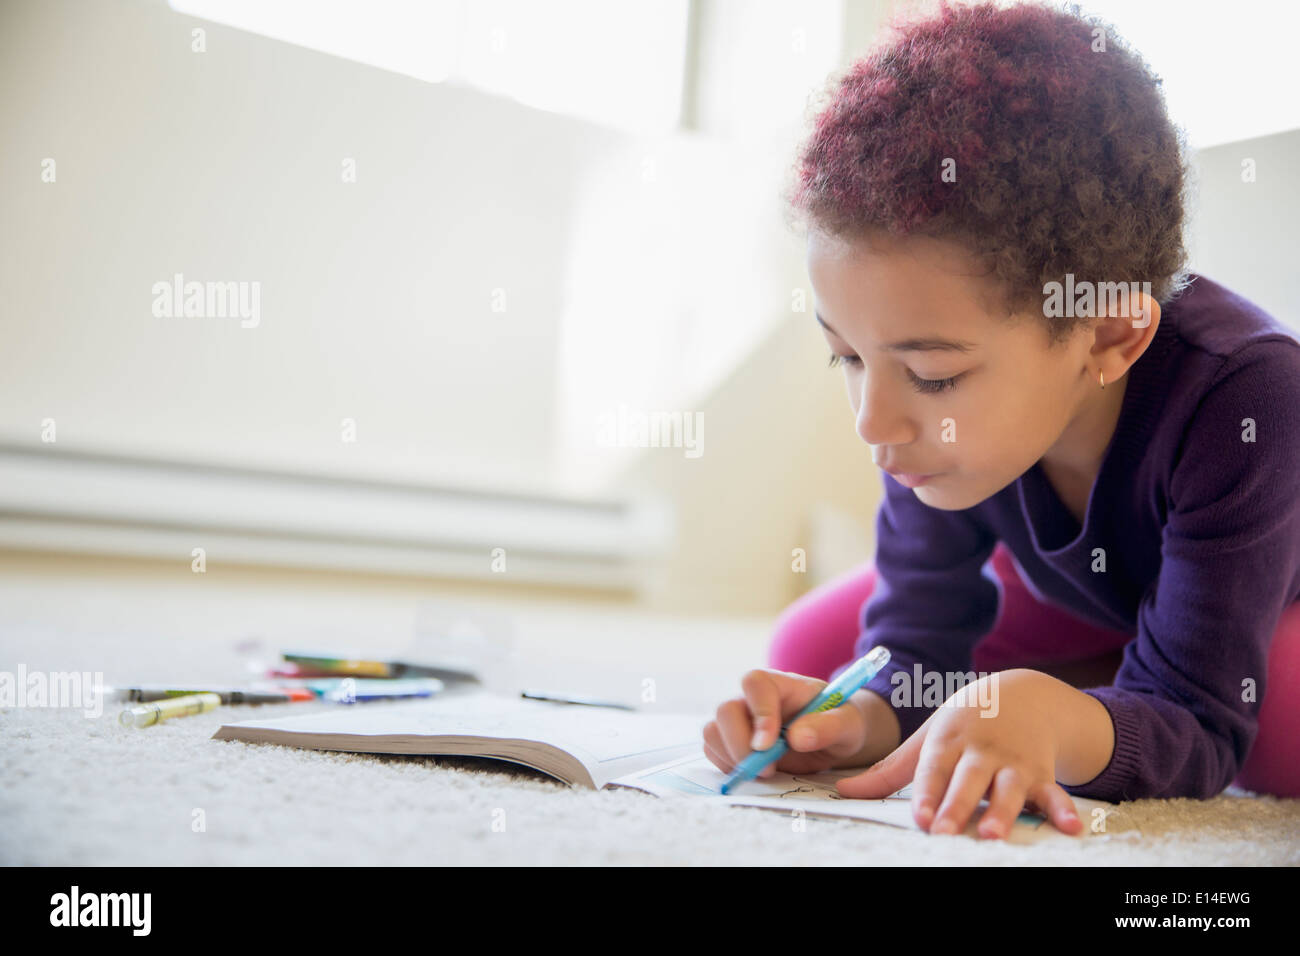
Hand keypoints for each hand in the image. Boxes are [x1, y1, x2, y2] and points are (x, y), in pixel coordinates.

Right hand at [702, 669, 876, 777]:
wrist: (834, 738)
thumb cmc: (841, 722)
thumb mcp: (848, 723)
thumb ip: (829, 726)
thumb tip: (797, 737)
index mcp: (780, 683)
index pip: (755, 684)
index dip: (758, 712)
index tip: (768, 745)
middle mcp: (752, 699)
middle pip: (725, 710)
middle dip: (740, 744)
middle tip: (767, 769)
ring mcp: (739, 720)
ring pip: (713, 731)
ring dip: (732, 758)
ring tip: (766, 773)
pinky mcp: (731, 741)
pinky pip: (713, 751)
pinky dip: (728, 766)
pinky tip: (756, 773)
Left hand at [833, 668, 1084, 838]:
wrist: (1025, 694)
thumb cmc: (965, 722)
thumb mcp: (929, 738)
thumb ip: (889, 770)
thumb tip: (843, 792)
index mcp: (948, 739)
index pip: (933, 767)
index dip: (926, 792)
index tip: (919, 818)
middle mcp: (981, 750)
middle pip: (968, 780)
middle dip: (956, 806)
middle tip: (944, 833)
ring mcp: (1014, 761)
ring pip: (1008, 788)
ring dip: (1002, 811)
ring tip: (992, 835)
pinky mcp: (1043, 773)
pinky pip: (1055, 793)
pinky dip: (1064, 809)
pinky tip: (1070, 828)